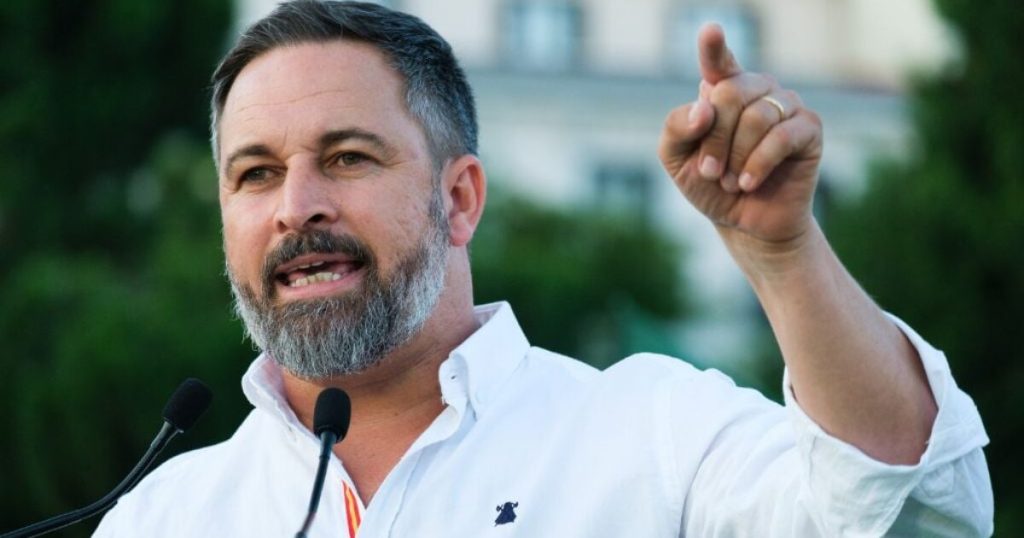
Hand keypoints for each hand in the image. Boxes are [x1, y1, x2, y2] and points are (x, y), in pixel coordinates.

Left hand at [658, 24, 822, 256]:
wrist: (745, 222)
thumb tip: (704, 102)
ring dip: (736, 157)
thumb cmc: (711, 185)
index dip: (714, 47)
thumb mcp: (677, 160)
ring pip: (755, 117)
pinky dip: (759, 164)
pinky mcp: (809, 128)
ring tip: (732, 181)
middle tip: (712, 172)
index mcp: (723, 90)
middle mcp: (757, 89)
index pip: (718, 62)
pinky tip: (749, 183)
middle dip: (714, 140)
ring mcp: (785, 104)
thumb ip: (676, 128)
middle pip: (729, 95)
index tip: (710, 30)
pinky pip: (781, 136)